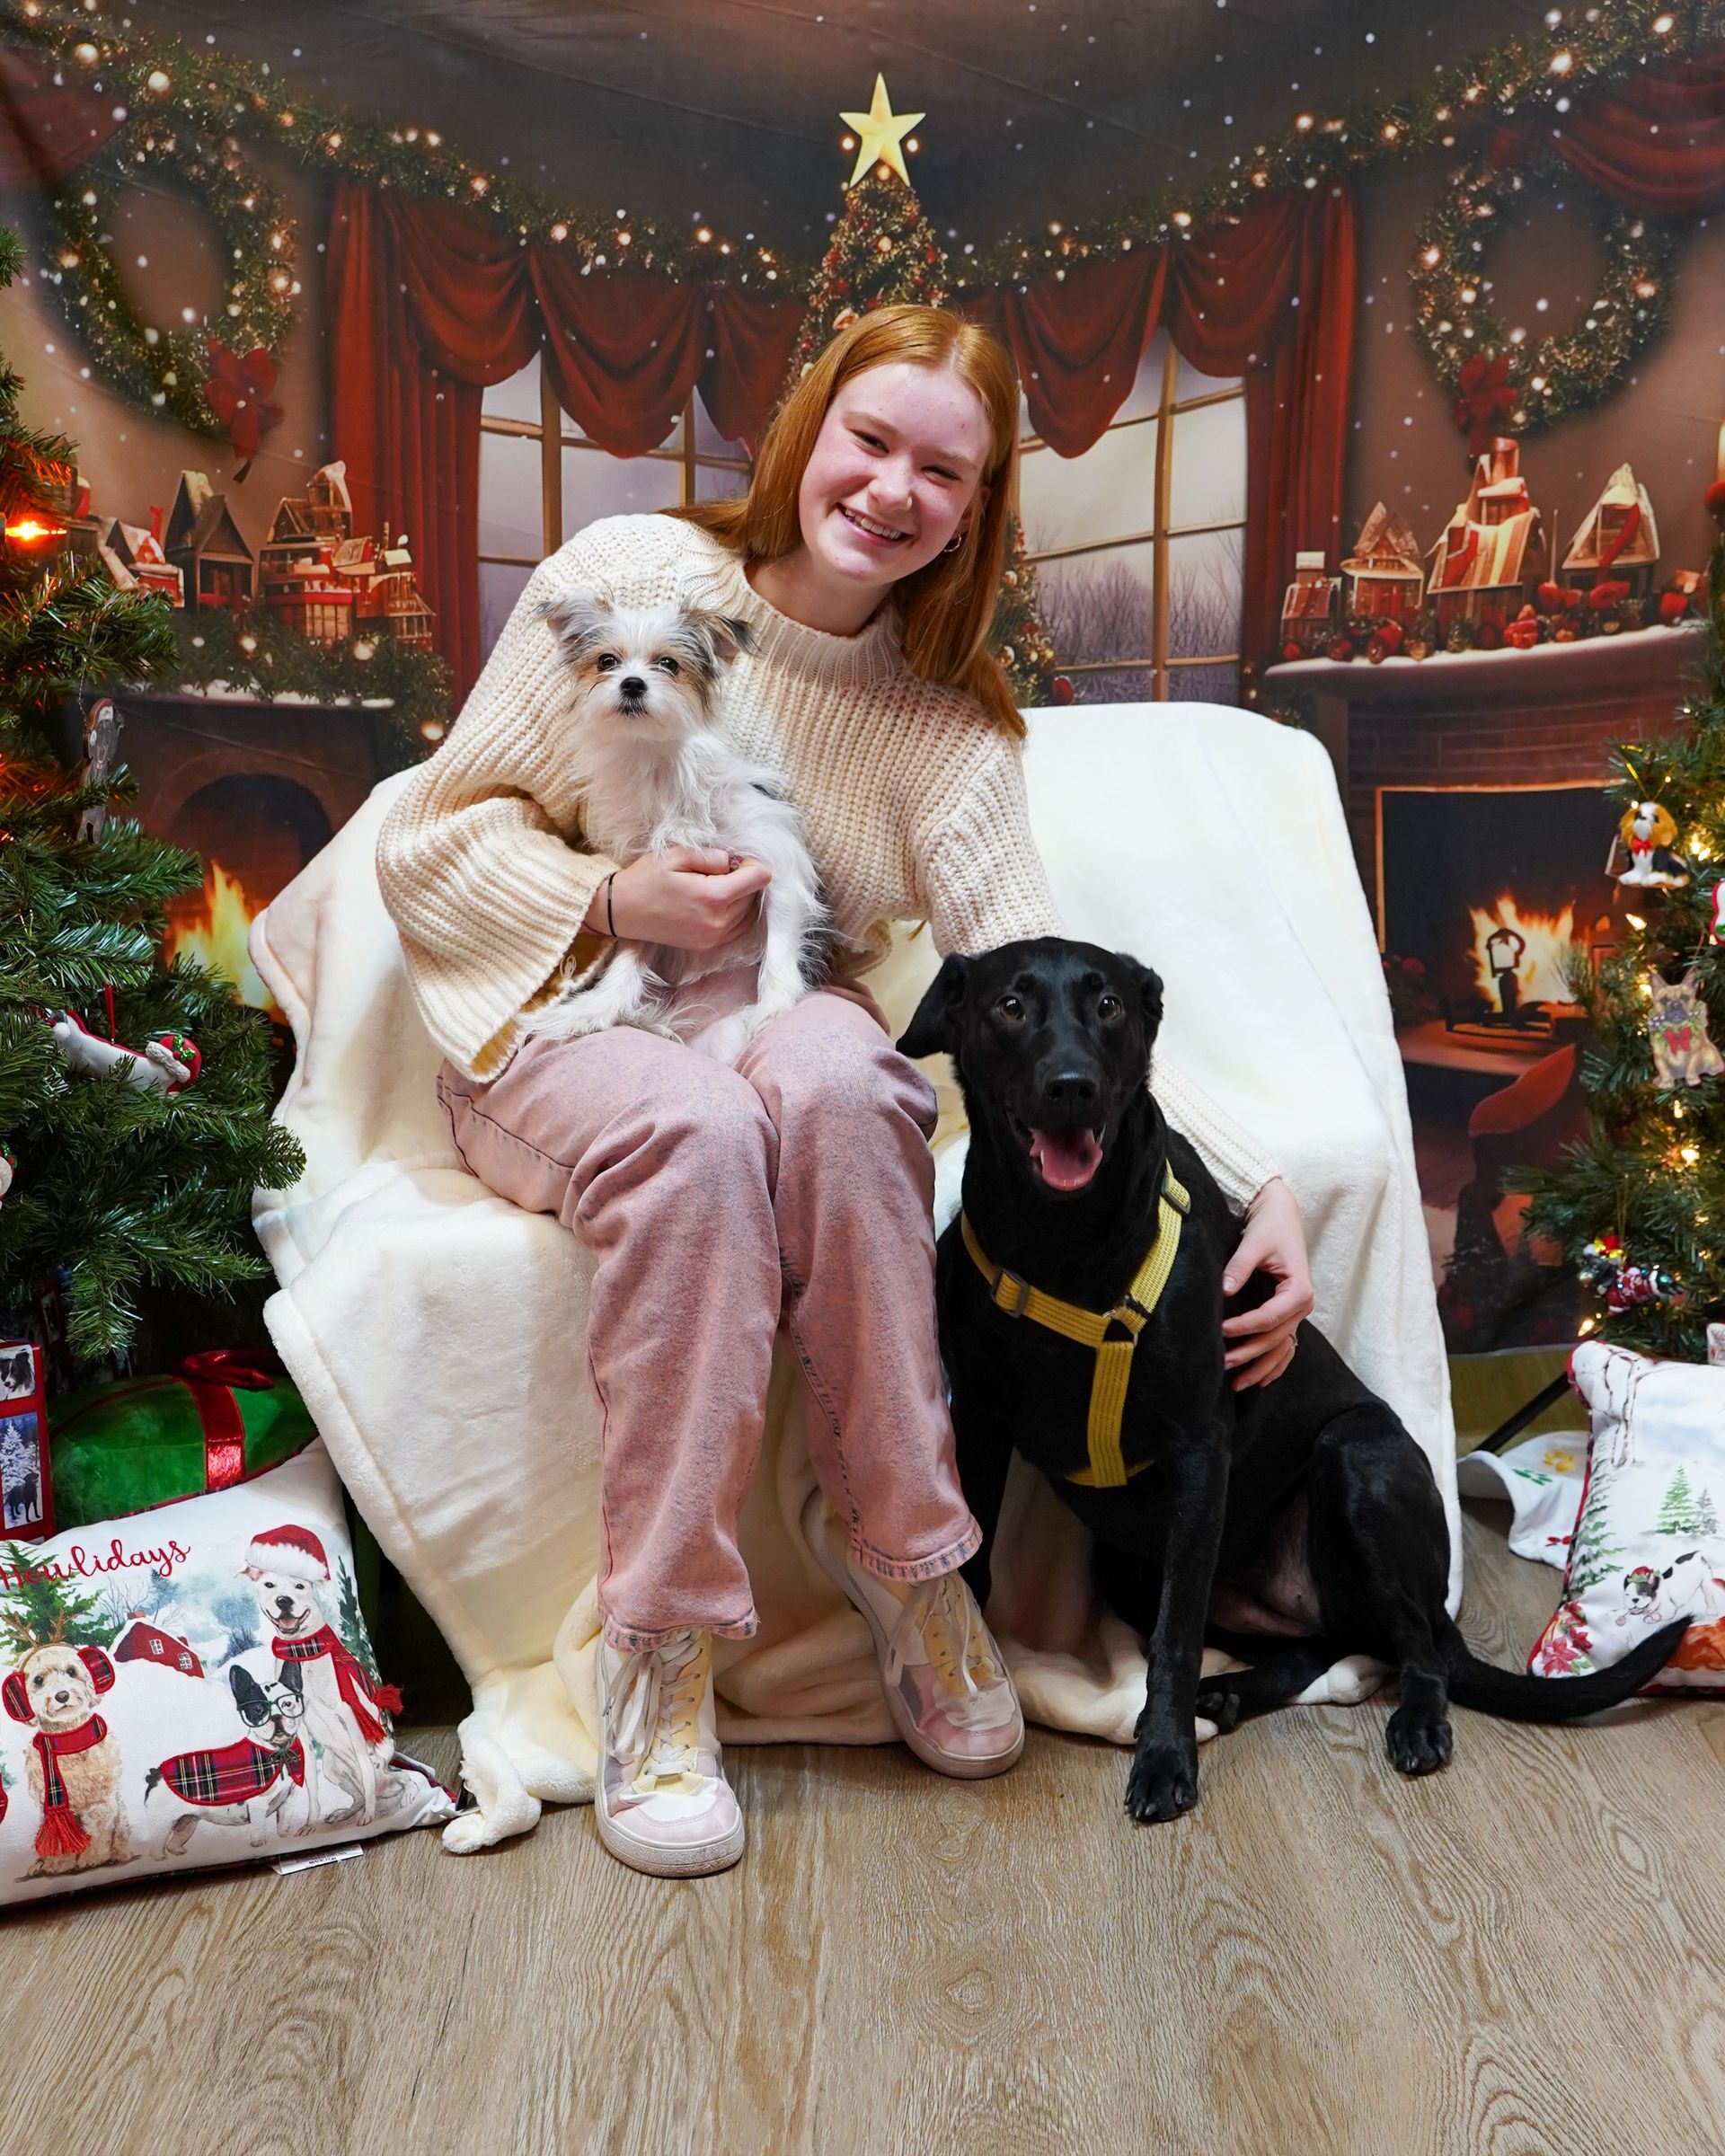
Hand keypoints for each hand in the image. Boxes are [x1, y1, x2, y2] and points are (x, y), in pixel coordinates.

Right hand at [582, 846, 769, 949]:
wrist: (620, 912)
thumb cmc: (645, 879)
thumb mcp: (676, 855)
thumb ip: (711, 856)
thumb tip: (732, 862)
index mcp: (713, 897)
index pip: (759, 878)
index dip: (752, 864)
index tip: (734, 860)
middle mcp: (718, 922)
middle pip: (754, 895)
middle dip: (743, 880)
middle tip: (717, 871)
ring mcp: (713, 938)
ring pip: (749, 912)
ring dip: (740, 897)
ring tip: (713, 887)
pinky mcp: (707, 946)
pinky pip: (738, 928)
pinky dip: (735, 913)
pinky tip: (714, 902)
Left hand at [1219, 1177, 1313, 1390]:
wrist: (1281, 1215)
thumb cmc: (1270, 1227)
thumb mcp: (1255, 1242)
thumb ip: (1240, 1266)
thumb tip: (1225, 1289)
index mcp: (1299, 1290)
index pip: (1269, 1317)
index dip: (1245, 1327)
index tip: (1220, 1330)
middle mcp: (1302, 1306)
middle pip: (1275, 1338)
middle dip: (1249, 1353)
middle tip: (1222, 1364)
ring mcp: (1297, 1313)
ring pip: (1281, 1348)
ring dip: (1260, 1367)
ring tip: (1237, 1385)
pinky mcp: (1289, 1314)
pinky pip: (1285, 1345)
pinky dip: (1274, 1364)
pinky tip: (1260, 1381)